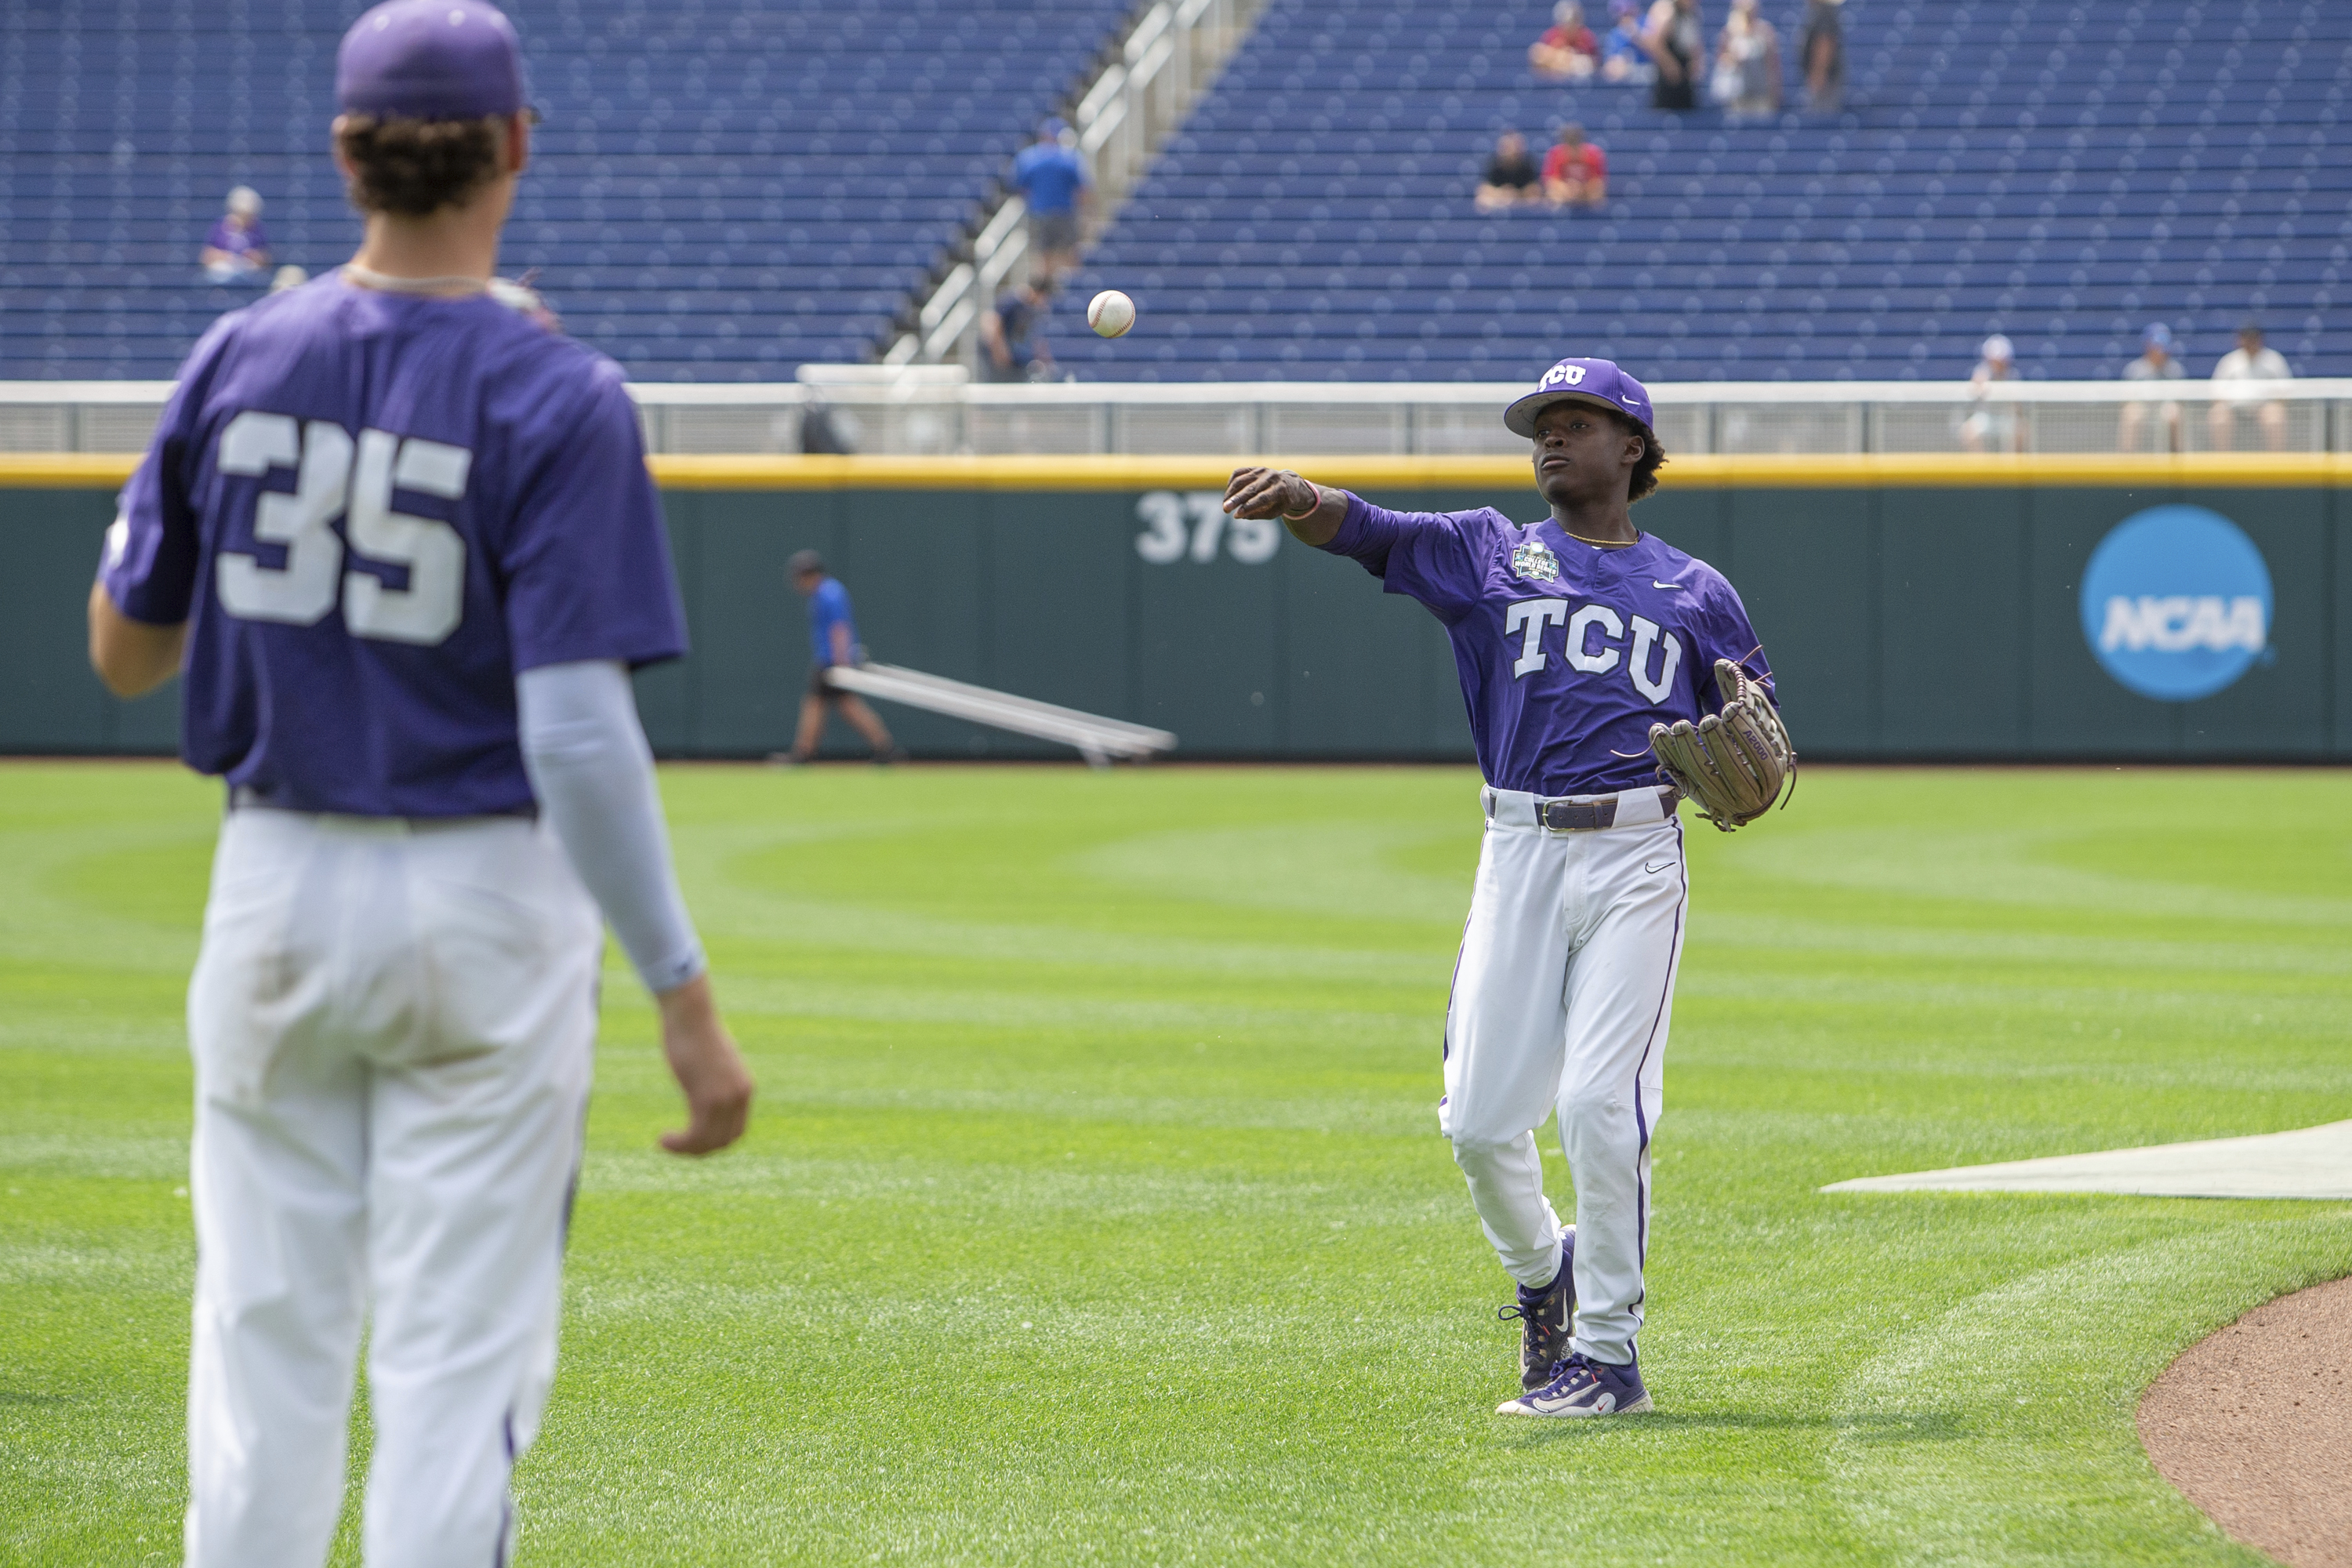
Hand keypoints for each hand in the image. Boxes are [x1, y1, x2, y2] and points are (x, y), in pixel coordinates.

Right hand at [653, 972, 752, 1155]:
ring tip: (665, 1144)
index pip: (737, 1131)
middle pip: (724, 1141)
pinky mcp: (705, 1098)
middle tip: (675, 1146)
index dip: (714, 1142)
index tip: (692, 1141)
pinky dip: (679, 1144)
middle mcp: (739, 1096)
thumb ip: (714, 1082)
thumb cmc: (695, 1034)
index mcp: (744, 1089)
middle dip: (699, 1149)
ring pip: (708, 1142)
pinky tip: (663, 1139)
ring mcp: (724, 1098)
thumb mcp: (712, 1063)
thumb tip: (704, 1093)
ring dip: (685, 1149)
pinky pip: (695, 1135)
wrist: (690, 1015)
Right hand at [1223, 466, 1315, 520]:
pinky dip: (1231, 483)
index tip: (1236, 515)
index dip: (1248, 506)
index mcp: (1280, 489)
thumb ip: (1258, 514)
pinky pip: (1238, 473)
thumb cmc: (1281, 502)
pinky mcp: (1254, 468)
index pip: (1262, 498)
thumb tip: (1238, 515)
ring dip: (1230, 493)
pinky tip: (1229, 494)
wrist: (1290, 485)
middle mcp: (1271, 477)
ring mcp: (1262, 470)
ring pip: (1241, 480)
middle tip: (1224, 509)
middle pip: (1251, 489)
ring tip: (1225, 504)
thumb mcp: (1275, 512)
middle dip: (1236, 499)